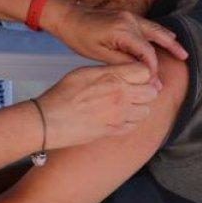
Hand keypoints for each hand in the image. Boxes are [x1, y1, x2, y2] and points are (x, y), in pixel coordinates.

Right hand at [37, 62, 159, 148]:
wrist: (50, 120)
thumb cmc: (62, 94)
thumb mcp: (84, 72)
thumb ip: (108, 71)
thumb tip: (123, 71)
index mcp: (113, 78)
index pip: (145, 71)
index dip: (141, 72)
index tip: (135, 75)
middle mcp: (121, 96)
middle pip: (151, 91)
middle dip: (144, 89)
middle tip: (132, 89)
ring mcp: (120, 116)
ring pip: (146, 110)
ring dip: (139, 107)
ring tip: (125, 104)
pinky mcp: (115, 131)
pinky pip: (134, 125)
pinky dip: (130, 121)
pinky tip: (117, 117)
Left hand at [43, 0, 186, 72]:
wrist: (68, 17)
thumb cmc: (80, 38)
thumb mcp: (100, 55)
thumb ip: (124, 64)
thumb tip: (143, 76)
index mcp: (122, 31)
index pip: (146, 52)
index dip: (152, 68)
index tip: (155, 82)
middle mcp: (129, 20)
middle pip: (156, 36)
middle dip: (171, 47)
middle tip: (185, 58)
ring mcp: (128, 16)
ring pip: (154, 28)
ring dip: (167, 39)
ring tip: (181, 50)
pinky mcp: (126, 15)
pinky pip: (146, 25)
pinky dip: (157, 32)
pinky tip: (165, 37)